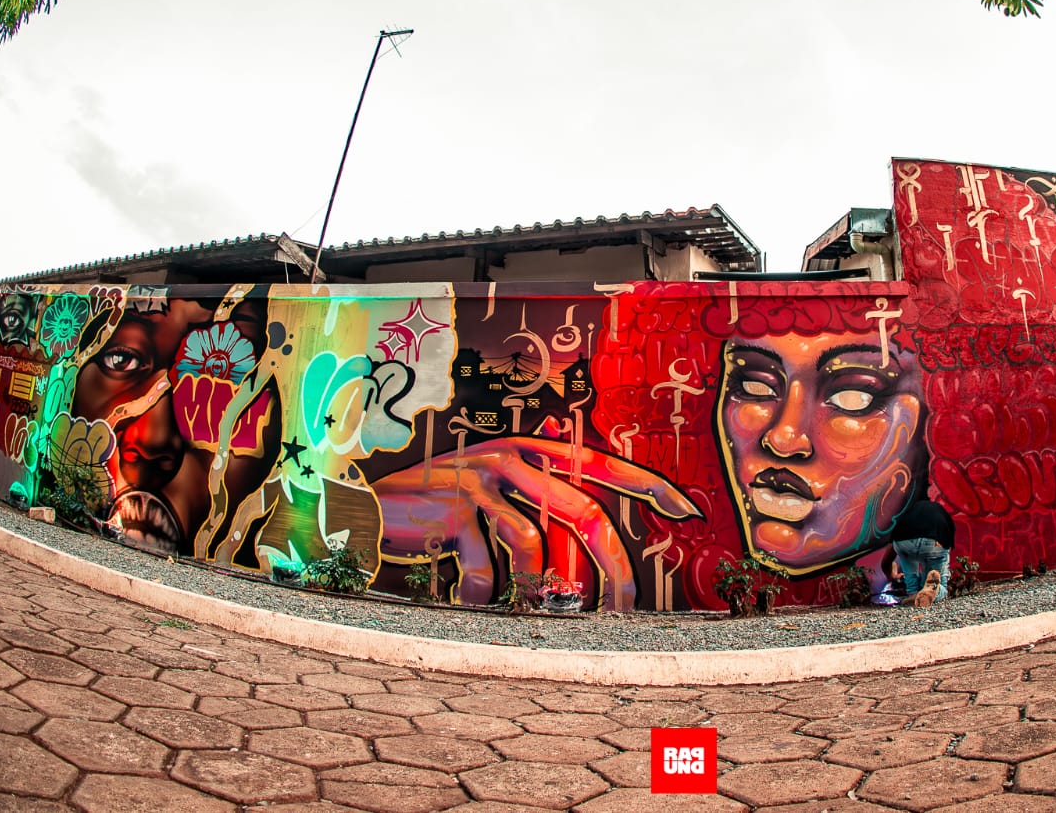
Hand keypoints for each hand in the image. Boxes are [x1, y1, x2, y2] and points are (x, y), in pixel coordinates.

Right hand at [376, 438, 699, 609]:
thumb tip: (590, 548)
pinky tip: (469, 595)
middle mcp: (511, 457)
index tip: (688, 509)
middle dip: (612, 566)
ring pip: (536, 547)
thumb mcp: (492, 492)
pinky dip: (484, 593)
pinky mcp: (452, 509)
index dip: (649, 486)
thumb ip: (538, 504)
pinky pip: (489, 569)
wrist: (367, 508)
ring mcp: (481, 481)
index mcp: (530, 450)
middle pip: (583, 513)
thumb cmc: (440, 509)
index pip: (604, 464)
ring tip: (517, 601)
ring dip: (534, 588)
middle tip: (628, 605)